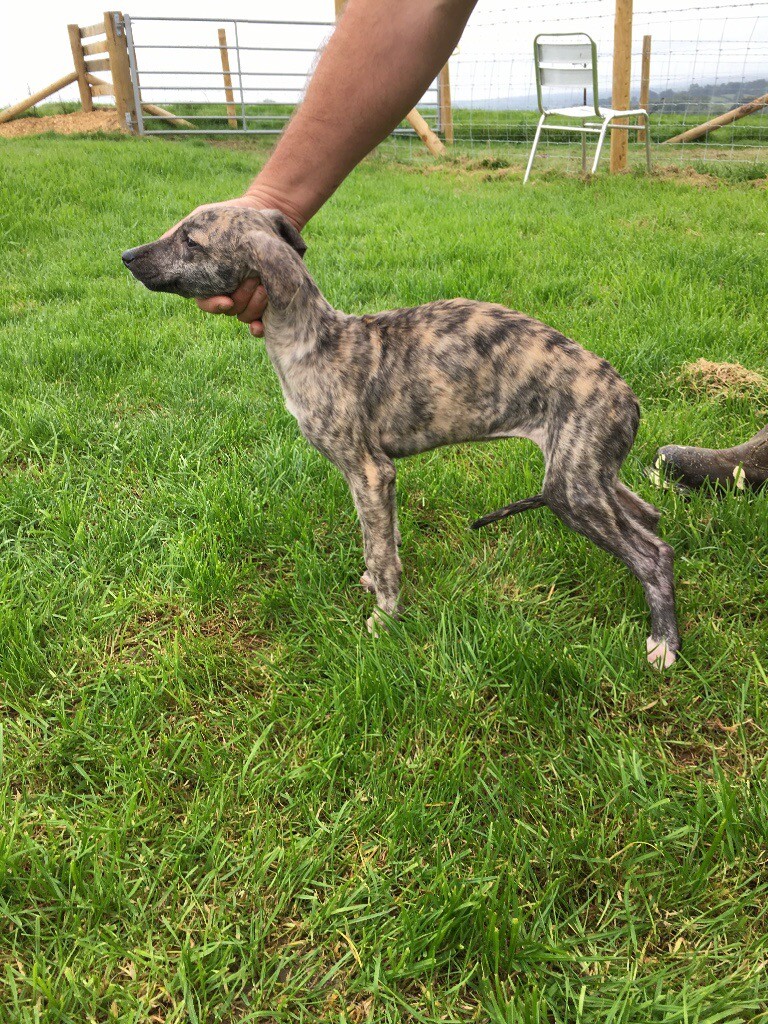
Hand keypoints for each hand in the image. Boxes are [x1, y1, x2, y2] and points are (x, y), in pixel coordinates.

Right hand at [167, 193, 301, 337]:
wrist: (261, 212)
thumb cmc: (227, 217)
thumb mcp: (200, 219)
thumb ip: (177, 236)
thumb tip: (145, 253)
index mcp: (209, 281)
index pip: (205, 302)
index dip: (213, 305)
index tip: (225, 300)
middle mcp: (228, 292)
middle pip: (230, 310)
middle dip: (241, 298)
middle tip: (253, 281)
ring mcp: (248, 297)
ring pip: (246, 314)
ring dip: (256, 304)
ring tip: (264, 283)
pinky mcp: (268, 298)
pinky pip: (264, 320)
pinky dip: (261, 325)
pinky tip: (263, 324)